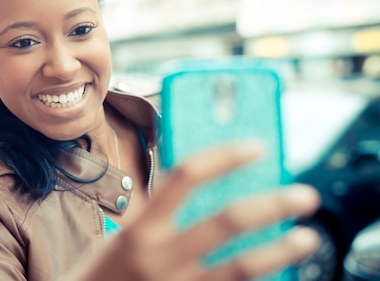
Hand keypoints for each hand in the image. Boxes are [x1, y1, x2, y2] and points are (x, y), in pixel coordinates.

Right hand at [70, 143, 319, 280]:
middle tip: (304, 195)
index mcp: (139, 227)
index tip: (257, 147)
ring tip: (309, 238)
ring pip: (240, 268)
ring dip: (280, 251)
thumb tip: (213, 192)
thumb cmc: (104, 272)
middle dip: (271, 205)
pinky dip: (258, 280)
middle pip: (225, 222)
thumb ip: (160, 215)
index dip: (224, 156)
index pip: (185, 176)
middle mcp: (159, 257)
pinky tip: (280, 273)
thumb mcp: (124, 235)